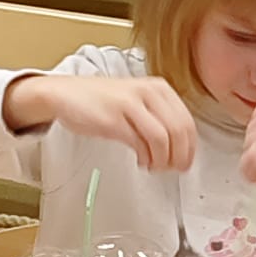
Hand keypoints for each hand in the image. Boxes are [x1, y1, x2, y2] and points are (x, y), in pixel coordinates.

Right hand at [6, 73, 196, 173]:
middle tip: (172, 169)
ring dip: (162, 160)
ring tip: (154, 166)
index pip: (187, 121)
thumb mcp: (137, 100)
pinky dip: (146, 158)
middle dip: (179, 156)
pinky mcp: (113, 120)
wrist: (65, 93)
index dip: (190, 147)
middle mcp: (147, 93)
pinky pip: (140, 143)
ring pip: (162, 139)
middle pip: (178, 131)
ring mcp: (130, 105)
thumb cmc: (101, 100)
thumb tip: (180, 146)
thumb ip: (159, 117)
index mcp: (158, 87)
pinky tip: (142, 161)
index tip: (185, 161)